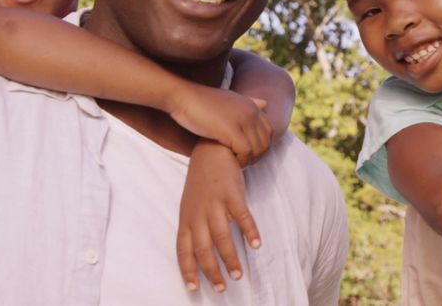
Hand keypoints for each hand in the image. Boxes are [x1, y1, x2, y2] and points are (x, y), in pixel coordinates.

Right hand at [166, 83, 272, 166]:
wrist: (183, 97)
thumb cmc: (202, 102)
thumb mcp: (230, 99)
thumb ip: (248, 103)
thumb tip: (265, 103)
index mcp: (252, 106)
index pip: (269, 132)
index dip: (260, 147)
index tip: (245, 155)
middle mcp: (251, 111)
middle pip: (265, 143)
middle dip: (255, 157)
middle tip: (241, 162)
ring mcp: (243, 120)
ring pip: (258, 150)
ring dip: (248, 161)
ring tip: (235, 163)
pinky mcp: (232, 130)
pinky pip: (246, 152)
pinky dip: (240, 161)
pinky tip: (229, 161)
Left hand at [176, 140, 261, 292]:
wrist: (211, 152)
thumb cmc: (201, 185)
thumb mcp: (190, 207)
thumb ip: (194, 229)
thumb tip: (200, 257)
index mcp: (187, 220)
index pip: (183, 250)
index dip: (187, 271)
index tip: (193, 289)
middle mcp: (199, 214)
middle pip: (203, 249)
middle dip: (212, 272)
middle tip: (222, 287)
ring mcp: (215, 204)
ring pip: (222, 237)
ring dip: (230, 258)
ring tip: (238, 275)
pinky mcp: (232, 194)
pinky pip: (242, 217)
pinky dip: (250, 232)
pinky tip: (257, 245)